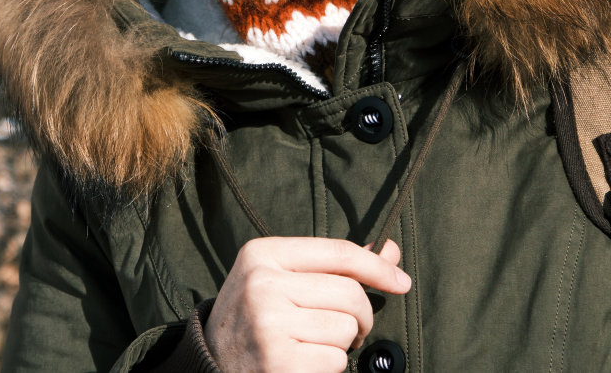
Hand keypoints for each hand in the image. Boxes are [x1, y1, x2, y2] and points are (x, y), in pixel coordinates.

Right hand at [202, 236, 410, 372]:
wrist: (209, 362)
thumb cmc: (253, 317)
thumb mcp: (279, 278)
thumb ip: (332, 266)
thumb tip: (390, 250)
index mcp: (262, 254)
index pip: (338, 253)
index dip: (377, 267)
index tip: (401, 280)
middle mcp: (262, 285)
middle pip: (350, 295)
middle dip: (360, 317)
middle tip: (349, 328)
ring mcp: (270, 325)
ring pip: (346, 330)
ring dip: (340, 344)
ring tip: (310, 343)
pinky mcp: (281, 362)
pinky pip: (335, 361)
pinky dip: (328, 366)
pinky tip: (302, 362)